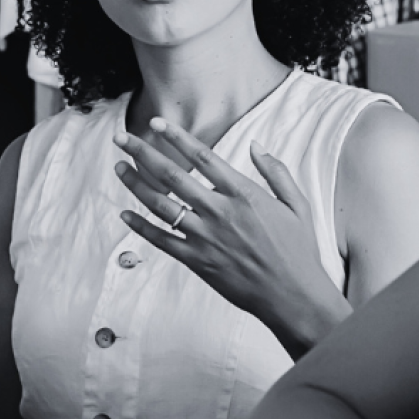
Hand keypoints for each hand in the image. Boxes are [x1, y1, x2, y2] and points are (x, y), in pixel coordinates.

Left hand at [113, 118, 343, 343]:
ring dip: (136, 184)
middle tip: (122, 139)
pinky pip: (162, 240)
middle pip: (172, 175)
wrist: (293, 295)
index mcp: (244, 193)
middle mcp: (220, 212)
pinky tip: (125, 214)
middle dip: (143, 153)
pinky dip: (141, 227)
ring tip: (120, 168)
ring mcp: (206, 237)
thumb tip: (255, 145)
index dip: (176, 137)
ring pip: (161, 205)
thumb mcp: (297, 204)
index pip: (202, 157)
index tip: (156, 123)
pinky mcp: (197, 261)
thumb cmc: (298, 250)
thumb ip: (275, 171)